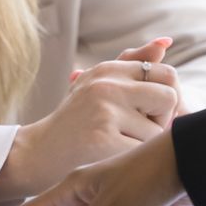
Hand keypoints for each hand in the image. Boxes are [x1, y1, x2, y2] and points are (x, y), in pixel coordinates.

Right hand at [0, 38, 182, 204]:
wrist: (36, 154)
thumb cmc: (74, 122)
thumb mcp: (98, 85)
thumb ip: (132, 62)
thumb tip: (165, 42)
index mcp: (108, 70)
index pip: (167, 74)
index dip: (164, 98)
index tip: (146, 113)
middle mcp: (106, 85)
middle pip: (169, 97)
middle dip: (162, 119)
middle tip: (136, 131)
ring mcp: (104, 112)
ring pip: (158, 131)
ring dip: (144, 146)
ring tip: (116, 146)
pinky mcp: (102, 140)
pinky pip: (142, 153)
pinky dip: (133, 163)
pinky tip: (112, 160)